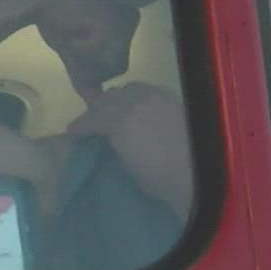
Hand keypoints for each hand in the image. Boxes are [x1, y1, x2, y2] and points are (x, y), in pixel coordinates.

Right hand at [0, 0, 137, 100]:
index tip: (77, 39)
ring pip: (108, 65)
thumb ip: (89, 77)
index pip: (118, 65)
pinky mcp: (111, 23)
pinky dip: (79, 49)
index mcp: (129, 23)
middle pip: (117, 68)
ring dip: (85, 57)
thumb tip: (95, 104)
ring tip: (73, 34)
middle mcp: (132, 20)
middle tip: (73, 39)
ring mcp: (124, 22)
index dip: (94, 63)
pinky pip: (96, 56)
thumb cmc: (57, 20)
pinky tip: (72, 29)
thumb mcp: (77, 52)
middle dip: (90, 63)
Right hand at [66, 83, 193, 215]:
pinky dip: (136, 97)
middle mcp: (135, 102)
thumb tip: (107, 138)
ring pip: (127, 90)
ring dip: (116, 100)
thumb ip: (113, 143)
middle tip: (92, 124)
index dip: (79, 126)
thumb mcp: (127, 165)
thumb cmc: (159, 180)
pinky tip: (137, 108)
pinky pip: (147, 91)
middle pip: (107, 99)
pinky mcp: (172, 99)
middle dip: (96, 110)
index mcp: (119, 121)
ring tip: (114, 113)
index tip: (72, 134)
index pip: (91, 118)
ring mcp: (155, 98)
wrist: (198, 177)